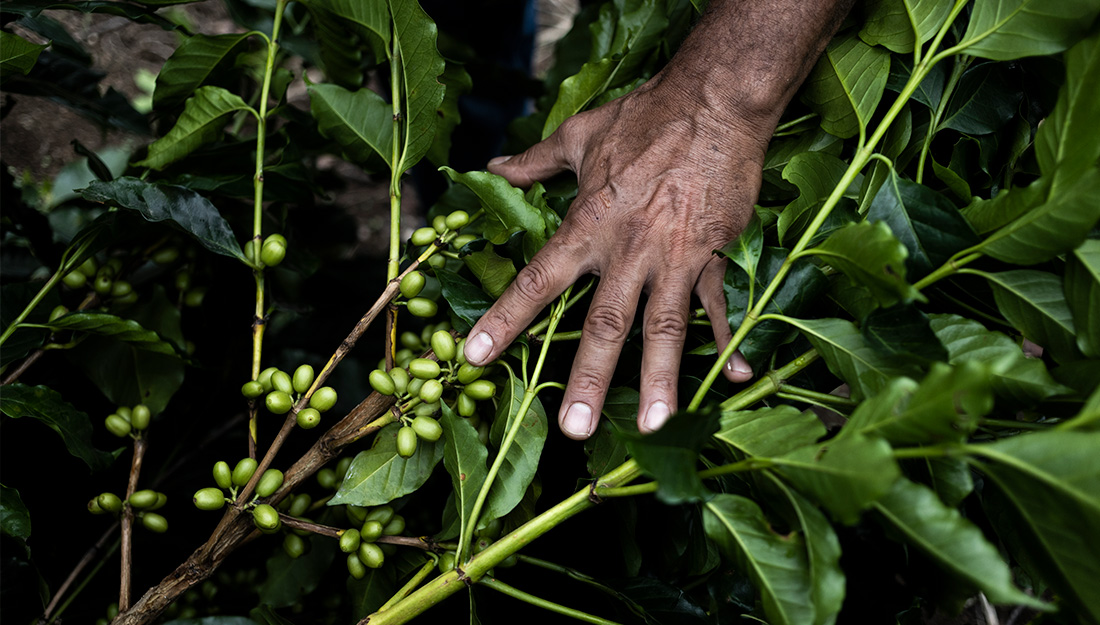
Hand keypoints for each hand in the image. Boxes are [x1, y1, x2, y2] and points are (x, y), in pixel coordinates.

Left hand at [460, 73, 772, 438]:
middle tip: (574, 429)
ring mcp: (674, 258)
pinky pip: (719, 306)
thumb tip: (492, 166)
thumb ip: (534, 162)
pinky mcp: (713, 255)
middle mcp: (628, 250)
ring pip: (665, 328)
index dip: (505, 320)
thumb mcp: (580, 135)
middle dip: (589, 377)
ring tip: (651, 426)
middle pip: (604, 323)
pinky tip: (733, 381)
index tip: (477, 357)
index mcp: (588, 225)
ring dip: (658, 379)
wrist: (714, 102)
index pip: (537, 280)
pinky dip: (727, 342)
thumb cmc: (644, 117)